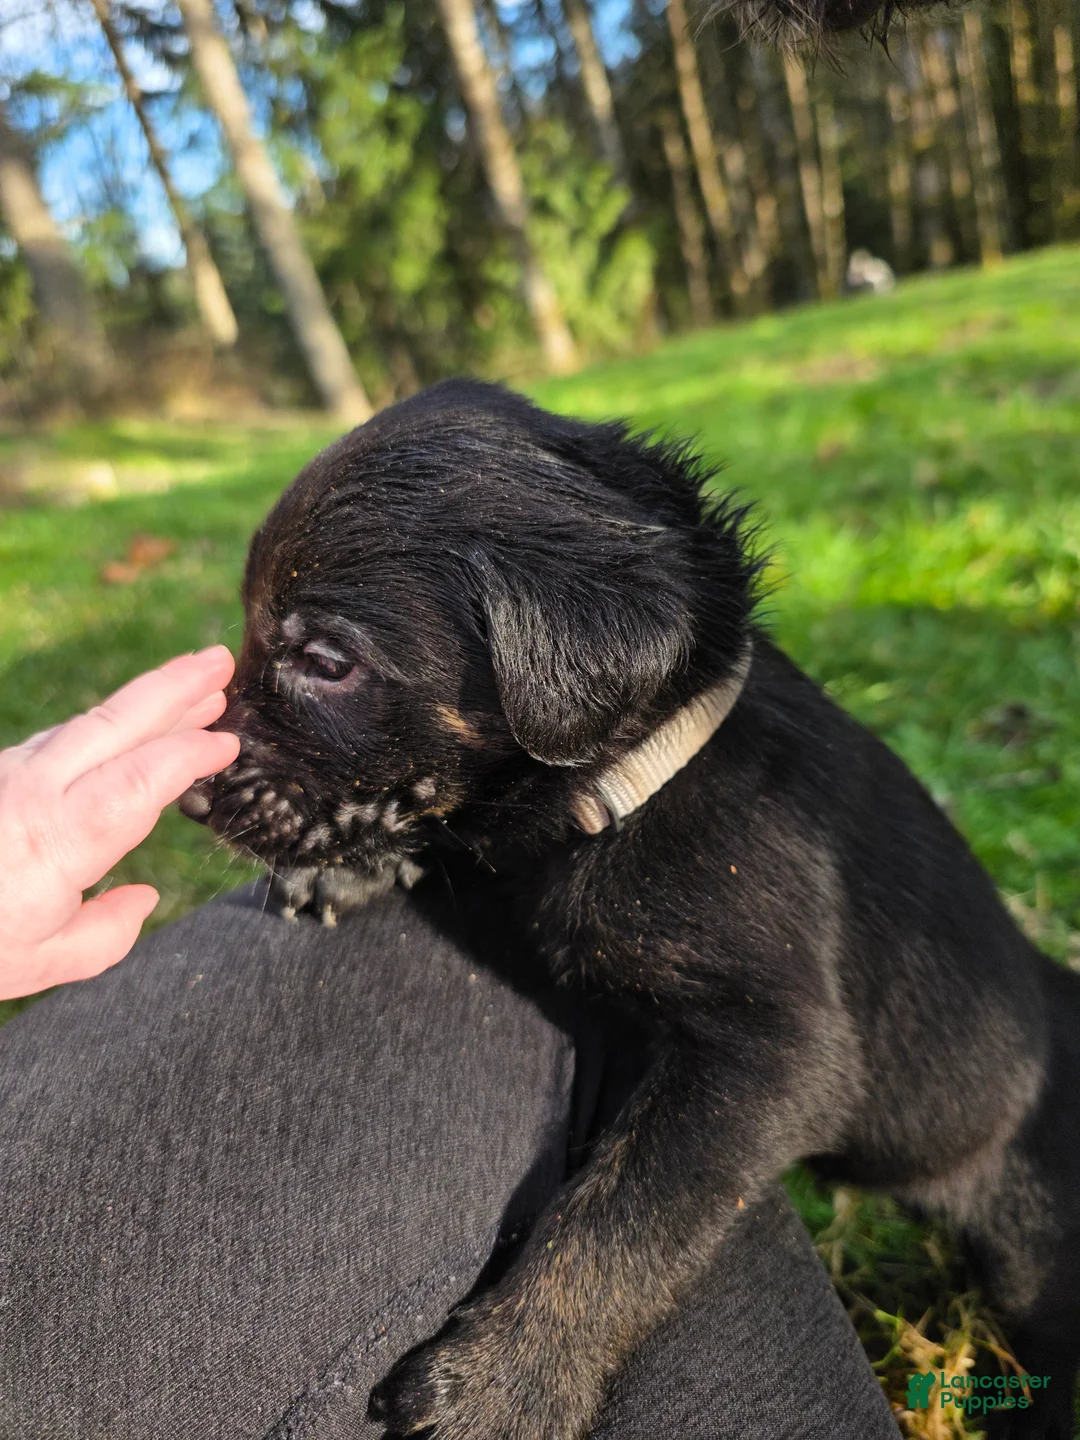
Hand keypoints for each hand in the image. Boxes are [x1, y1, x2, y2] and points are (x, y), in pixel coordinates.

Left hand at [0, 646, 239, 999]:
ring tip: (198, 686)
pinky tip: (132, 727)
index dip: (188, 755)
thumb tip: (142, 897)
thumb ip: (103, 935)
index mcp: (57, 841)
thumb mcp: (35, 964)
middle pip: (115, 724)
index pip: (141, 782)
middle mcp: (34, 792)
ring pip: (89, 724)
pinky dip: (110, 723)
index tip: (227, 743)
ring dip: (147, 699)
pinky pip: (63, 737)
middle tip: (222, 661)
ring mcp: (11, 774)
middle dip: (173, 688)